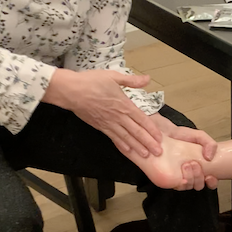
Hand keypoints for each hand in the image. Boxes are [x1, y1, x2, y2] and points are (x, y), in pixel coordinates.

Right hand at [42, 68, 162, 158]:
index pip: (142, 119)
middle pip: (136, 131)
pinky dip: (122, 145)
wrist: (71, 91)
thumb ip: (132, 80)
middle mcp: (118, 116)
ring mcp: (109, 123)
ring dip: (137, 147)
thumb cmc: (91, 81)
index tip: (160, 137)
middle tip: (158, 152)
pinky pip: (114, 138)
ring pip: (126, 138)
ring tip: (147, 155)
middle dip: (148, 142)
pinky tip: (128, 151)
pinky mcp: (100, 127)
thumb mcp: (113, 76)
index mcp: (124, 104)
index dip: (152, 129)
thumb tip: (147, 79)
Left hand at [151, 115, 218, 187]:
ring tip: (186, 164)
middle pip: (199, 185)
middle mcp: (191, 174)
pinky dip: (179, 182)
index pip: (210, 181)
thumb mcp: (199, 136)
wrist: (164, 133)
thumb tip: (210, 157)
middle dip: (199, 177)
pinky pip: (175, 185)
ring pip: (188, 186)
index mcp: (200, 167)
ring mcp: (180, 177)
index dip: (212, 182)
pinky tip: (179, 171)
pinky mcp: (169, 178)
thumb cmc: (181, 135)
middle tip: (195, 164)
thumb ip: (210, 144)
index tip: (210, 176)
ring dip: (190, 178)